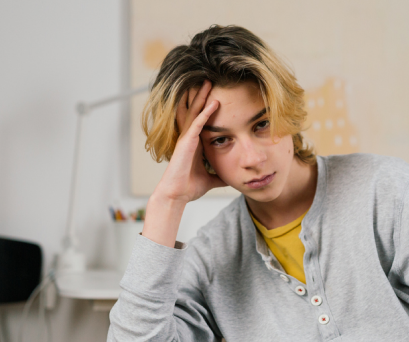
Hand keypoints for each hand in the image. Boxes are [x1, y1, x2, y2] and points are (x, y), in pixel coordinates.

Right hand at [153, 80, 225, 202]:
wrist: (177, 195)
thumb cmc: (189, 187)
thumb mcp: (210, 179)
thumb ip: (219, 175)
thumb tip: (231, 177)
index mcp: (193, 144)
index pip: (200, 120)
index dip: (205, 107)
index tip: (213, 94)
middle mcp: (188, 138)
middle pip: (195, 111)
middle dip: (202, 96)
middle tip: (209, 80)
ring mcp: (186, 139)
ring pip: (194, 112)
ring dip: (202, 98)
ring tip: (208, 82)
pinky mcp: (186, 142)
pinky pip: (197, 124)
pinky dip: (205, 113)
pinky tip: (213, 103)